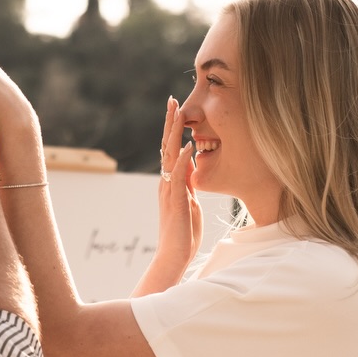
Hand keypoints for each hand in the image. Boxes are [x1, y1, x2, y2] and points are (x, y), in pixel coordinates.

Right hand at [156, 97, 200, 273]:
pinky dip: (184, 160)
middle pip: (166, 146)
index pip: (170, 150)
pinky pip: (179, 177)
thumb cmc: (184, 233)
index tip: (177, 109)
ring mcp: (169, 191)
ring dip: (174, 134)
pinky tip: (188, 146)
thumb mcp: (189, 203)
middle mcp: (166, 183)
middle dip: (170, 123)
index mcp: (170, 182)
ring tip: (178, 114)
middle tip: (171, 100)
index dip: (173, 129)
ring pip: (170, 156)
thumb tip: (191, 167)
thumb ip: (188, 185)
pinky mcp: (175, 202)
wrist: (174, 256)